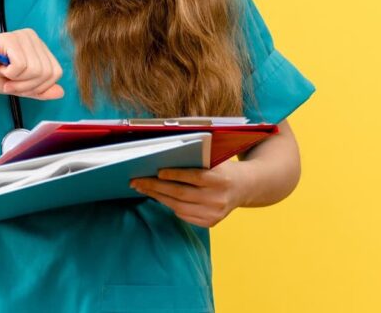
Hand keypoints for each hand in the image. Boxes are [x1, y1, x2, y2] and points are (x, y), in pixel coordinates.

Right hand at [0, 29, 64, 100]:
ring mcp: (22, 36)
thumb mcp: (18, 87)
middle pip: (49, 73)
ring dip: (17, 82)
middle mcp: (33, 37)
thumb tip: (61, 92)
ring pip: (36, 70)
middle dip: (27, 86)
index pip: (56, 72)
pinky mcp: (10, 39)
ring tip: (3, 75)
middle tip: (9, 83)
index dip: (39, 87)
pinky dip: (9, 74)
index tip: (19, 86)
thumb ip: (39, 90)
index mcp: (38, 46)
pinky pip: (21, 66)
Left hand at [129, 161, 250, 227]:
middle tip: (137, 181)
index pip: (193, 177)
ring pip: (179, 206)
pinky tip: (159, 197)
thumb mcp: (215, 159)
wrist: (244, 187)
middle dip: (155, 187)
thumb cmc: (223, 168)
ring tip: (142, 189)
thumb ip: (195, 158)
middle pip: (181, 193)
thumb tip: (163, 157)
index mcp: (220, 179)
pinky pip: (184, 215)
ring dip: (158, 197)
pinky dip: (170, 206)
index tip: (156, 171)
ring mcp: (214, 213)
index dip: (174, 174)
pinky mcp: (211, 222)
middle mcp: (218, 198)